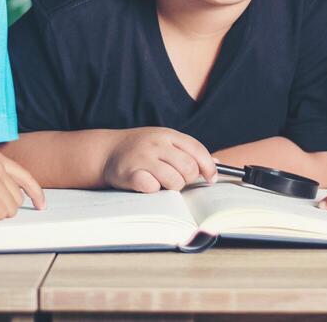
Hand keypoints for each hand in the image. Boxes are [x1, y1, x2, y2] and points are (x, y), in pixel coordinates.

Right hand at [103, 127, 217, 192]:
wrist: (108, 151)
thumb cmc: (142, 149)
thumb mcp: (165, 142)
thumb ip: (189, 152)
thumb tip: (218, 164)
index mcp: (168, 134)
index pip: (197, 150)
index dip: (209, 167)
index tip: (211, 179)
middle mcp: (156, 144)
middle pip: (189, 168)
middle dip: (188, 179)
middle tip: (179, 180)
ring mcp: (143, 158)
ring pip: (174, 181)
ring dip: (172, 187)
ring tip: (162, 182)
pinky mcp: (131, 174)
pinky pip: (153, 189)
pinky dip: (154, 191)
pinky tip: (148, 184)